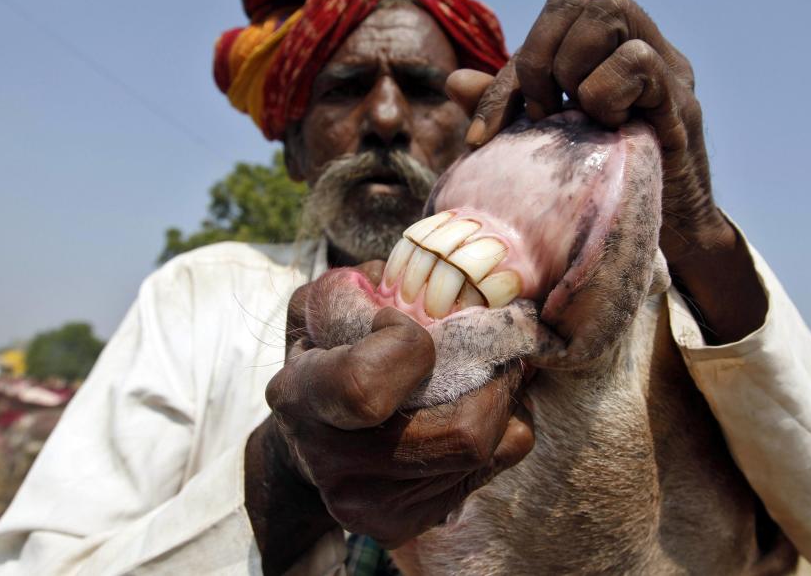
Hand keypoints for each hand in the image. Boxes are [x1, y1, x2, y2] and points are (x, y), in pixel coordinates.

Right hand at [248, 267, 534, 561]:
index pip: (366, 388)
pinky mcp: (406, 523)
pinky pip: (495, 466)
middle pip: (462, 432)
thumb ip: (364, 287)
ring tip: (490, 371)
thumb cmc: (325, 356)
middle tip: (494, 344)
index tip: (399, 323)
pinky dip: (503, 428)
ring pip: (490, 448)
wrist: (307, 443)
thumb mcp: (323, 308)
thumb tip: (433, 287)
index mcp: (304, 398)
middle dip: (494, 378)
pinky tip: (476, 406)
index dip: (406, 346)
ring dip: (506, 400)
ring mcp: (372, 506)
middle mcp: (334, 464)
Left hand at [446, 0, 767, 343]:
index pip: (544, 25)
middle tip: (539, 117)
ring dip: (572, 70)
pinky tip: (608, 132)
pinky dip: (605, 93)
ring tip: (576, 122)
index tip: (481, 136)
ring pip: (609, 7)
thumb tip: (454, 80)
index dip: (506, 73)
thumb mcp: (544, 145)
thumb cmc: (600, 191)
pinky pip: (636, 60)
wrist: (665, 243)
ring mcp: (666, 69)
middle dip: (538, 57)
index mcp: (604, 54)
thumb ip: (508, 111)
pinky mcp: (681, 104)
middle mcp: (639, 46)